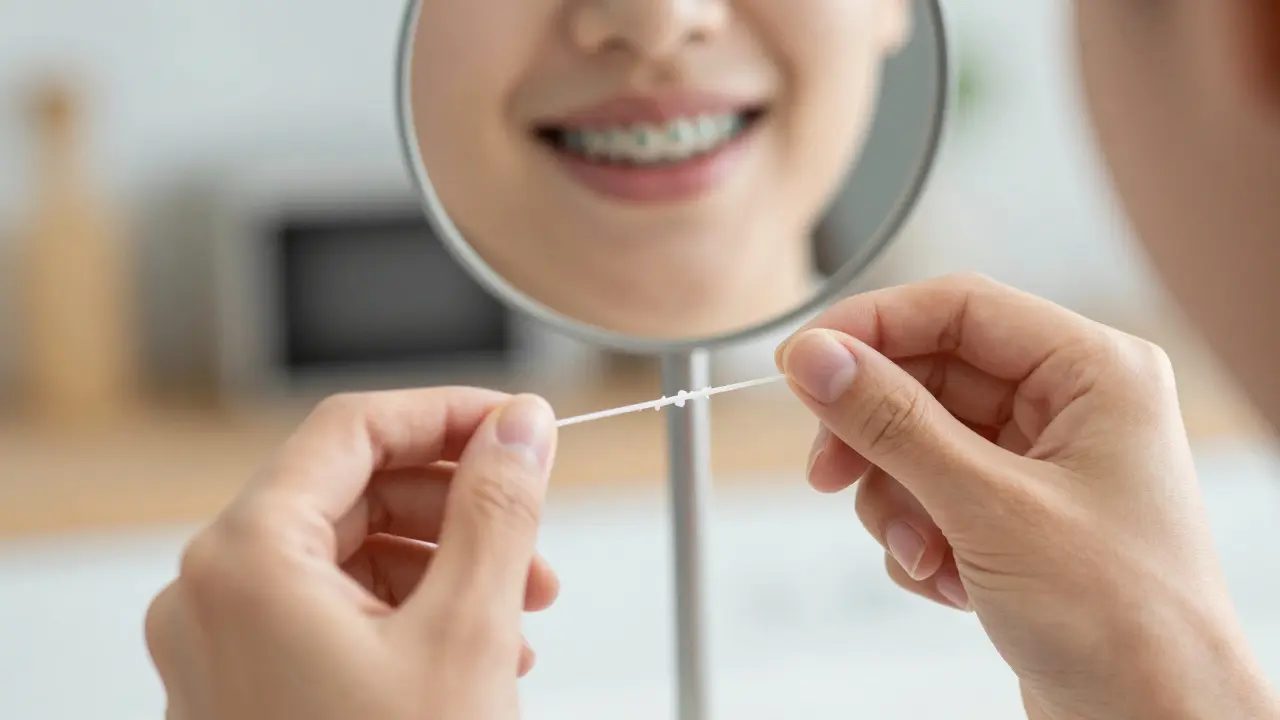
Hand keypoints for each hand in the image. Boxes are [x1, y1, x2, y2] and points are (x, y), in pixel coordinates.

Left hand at [144, 388, 559, 719]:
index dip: (446, 413)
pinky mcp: (246, 685)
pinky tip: (474, 650)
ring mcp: (222, 644)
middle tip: (534, 536)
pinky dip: (409, 613)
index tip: (516, 424)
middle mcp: (213, 594)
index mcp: (246, 561)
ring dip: (444, 566)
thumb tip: (519, 427)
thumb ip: (496, 509)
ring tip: (518, 612)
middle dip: (458, 508)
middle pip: (351, 490)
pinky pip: (332, 611)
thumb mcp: (465, 635)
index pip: (352, 429)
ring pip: (348, 554)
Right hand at [776, 273, 1278, 719]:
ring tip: (922, 556)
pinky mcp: (1016, 515)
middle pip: (929, 377)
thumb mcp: (988, 507)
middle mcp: (1070, 405)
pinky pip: (931, 493)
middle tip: (827, 475)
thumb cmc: (1121, 619)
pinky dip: (919, 536)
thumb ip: (892, 423)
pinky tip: (948, 583)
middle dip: (877, 437)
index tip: (800, 364)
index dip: (871, 327)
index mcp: (1094, 371)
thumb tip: (815, 357)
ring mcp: (1041, 462)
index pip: (958, 308)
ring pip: (920, 441)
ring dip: (897, 502)